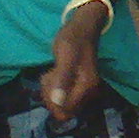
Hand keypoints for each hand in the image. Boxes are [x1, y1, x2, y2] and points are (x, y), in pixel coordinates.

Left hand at [40, 2, 104, 121]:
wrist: (83, 25)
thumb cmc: (73, 38)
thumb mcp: (65, 56)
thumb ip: (62, 79)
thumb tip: (57, 102)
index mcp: (86, 86)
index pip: (65, 111)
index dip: (52, 100)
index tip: (50, 80)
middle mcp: (89, 92)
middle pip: (64, 110)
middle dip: (51, 96)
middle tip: (49, 75)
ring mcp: (85, 89)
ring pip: (63, 104)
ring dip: (52, 92)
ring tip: (52, 72)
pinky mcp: (80, 85)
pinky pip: (65, 97)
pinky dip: (56, 88)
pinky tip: (55, 74)